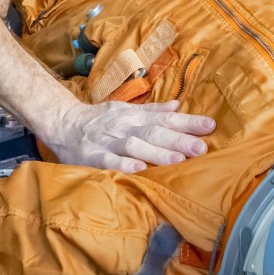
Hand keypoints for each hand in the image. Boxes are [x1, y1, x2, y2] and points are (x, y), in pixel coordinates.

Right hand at [41, 98, 214, 173]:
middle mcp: (124, 127)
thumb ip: (152, 110)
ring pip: (134, 146)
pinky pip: (109, 161)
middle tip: (202, 147)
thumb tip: (179, 104)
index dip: (187, 122)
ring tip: (178, 160)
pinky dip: (123, 165)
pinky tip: (139, 170)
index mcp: (134, 116)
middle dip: (178, 140)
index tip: (210, 126)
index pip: (165, 118)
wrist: (63, 124)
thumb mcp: (125, 109)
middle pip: (154, 132)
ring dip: (156, 153)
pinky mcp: (93, 157)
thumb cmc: (99, 120)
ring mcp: (108, 142)